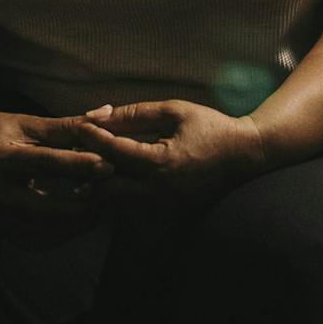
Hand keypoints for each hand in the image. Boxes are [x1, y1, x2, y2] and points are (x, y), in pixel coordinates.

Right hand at [0, 108, 117, 247]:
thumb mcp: (29, 122)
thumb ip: (68, 124)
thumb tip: (108, 116)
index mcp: (1, 157)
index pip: (44, 162)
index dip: (77, 164)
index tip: (108, 165)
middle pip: (41, 208)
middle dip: (79, 207)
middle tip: (110, 196)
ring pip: (39, 231)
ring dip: (72, 224)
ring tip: (99, 207)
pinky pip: (33, 240)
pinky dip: (59, 234)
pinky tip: (78, 220)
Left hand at [76, 100, 269, 207]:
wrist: (243, 155)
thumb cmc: (209, 126)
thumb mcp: (173, 111)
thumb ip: (135, 114)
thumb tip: (99, 115)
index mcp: (161, 163)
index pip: (113, 152)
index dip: (92, 136)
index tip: (79, 124)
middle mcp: (158, 191)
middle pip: (104, 187)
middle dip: (89, 166)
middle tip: (80, 148)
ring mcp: (161, 207)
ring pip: (113, 202)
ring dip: (100, 182)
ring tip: (90, 161)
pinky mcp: (164, 212)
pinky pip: (128, 207)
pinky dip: (115, 192)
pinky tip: (111, 175)